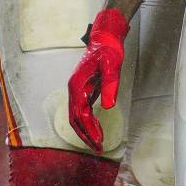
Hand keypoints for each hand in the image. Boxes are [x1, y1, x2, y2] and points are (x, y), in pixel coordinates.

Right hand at [67, 8, 128, 151]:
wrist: (106, 37)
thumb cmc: (108, 50)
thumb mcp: (112, 66)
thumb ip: (109, 85)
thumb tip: (108, 107)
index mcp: (77, 85)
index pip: (80, 114)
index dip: (89, 130)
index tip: (98, 141)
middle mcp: (73, 89)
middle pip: (75, 119)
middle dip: (85, 135)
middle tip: (98, 148)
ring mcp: (77, 90)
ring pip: (77, 116)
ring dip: (86, 130)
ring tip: (98, 143)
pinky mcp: (83, 89)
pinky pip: (82, 110)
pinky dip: (88, 122)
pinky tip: (97, 128)